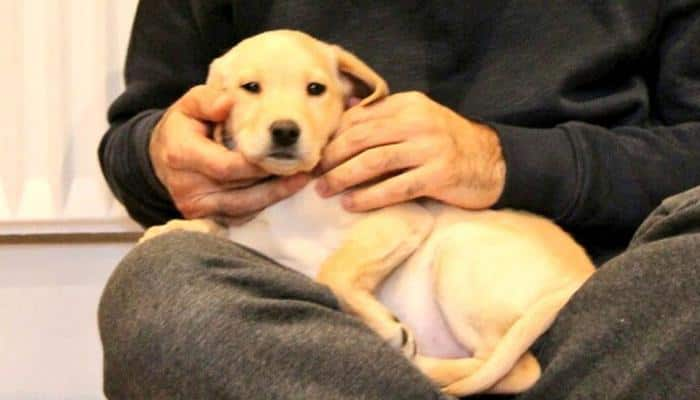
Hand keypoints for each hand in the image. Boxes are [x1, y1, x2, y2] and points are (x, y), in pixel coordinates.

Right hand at [150, 85, 309, 221]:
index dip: (256, 164)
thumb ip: (208, 100)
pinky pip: (241, 215)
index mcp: (181, 155)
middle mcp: (187, 186)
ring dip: (274, 195)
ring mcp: (196, 206)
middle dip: (273, 180)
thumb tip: (228, 102)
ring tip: (301, 179)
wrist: (163, 155)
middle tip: (304, 168)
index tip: (282, 155)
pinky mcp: (206, 217)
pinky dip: (263, 204)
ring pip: (244, 207)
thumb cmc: (185, 125)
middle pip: (240, 190)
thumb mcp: (191, 104)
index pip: (226, 167)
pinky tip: (283, 190)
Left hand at [316, 91, 504, 210]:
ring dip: (343, 177)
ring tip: (324, 190)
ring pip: (374, 162)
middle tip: (312, 174)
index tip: (315, 154)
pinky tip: (351, 204)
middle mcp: (418, 121)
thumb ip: (385, 120)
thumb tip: (341, 123)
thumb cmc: (446, 143)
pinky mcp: (438, 175)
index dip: (333, 137)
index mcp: (408, 104)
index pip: (359, 119)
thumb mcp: (418, 120)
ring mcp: (429, 148)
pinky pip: (396, 187)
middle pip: (361, 138)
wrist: (491, 160)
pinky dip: (369, 197)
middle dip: (331, 157)